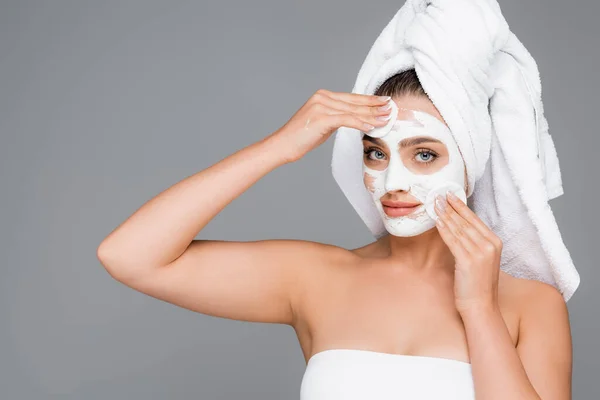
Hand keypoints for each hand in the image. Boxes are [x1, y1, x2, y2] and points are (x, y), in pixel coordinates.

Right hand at [267, 89, 393, 162]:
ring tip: (386, 119)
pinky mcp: (321, 117)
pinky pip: (346, 120)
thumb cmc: (301, 137)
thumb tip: (355, 120)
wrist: (283, 145)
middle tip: (392, 108)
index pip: (352, 98)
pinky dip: (360, 124)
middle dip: (375, 106)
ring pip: (353, 111)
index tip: (384, 103)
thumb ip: (337, 117)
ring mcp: (321, 106)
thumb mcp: (322, 124)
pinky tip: (371, 127)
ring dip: (372, 116)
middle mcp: (322, 97)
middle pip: (355, 102)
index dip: (370, 100)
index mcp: (323, 96)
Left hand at [434, 191, 501, 314]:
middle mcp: (490, 246)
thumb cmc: (478, 284)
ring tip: (434, 205)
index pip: (475, 220)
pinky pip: (453, 241)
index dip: (461, 206)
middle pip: (466, 222)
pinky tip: (437, 222)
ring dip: (445, 216)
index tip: (450, 195)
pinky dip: (444, 230)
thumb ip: (474, 243)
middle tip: (438, 196)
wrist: (481, 306)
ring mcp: (480, 253)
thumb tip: (458, 226)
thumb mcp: (481, 259)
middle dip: (450, 207)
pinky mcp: (468, 261)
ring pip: (458, 230)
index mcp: (495, 243)